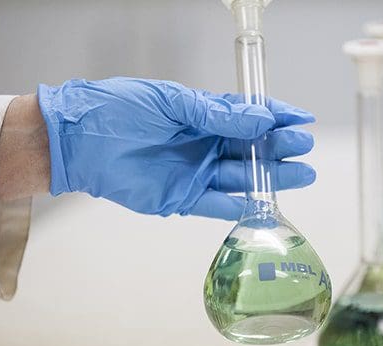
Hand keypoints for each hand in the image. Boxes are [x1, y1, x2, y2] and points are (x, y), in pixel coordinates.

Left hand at [37, 77, 315, 219]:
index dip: (275, 116)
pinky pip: (217, 205)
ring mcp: (194, 172)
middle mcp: (203, 144)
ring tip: (301, 172)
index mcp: (201, 115)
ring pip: (241, 177)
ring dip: (270, 176)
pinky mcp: (182, 198)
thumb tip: (260, 120)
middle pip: (250, 147)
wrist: (79, 141)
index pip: (248, 115)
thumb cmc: (120, 110)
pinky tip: (265, 202)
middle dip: (279, 146)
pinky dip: (240, 206)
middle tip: (303, 145)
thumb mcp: (172, 102)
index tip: (301, 118)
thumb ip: (217, 114)